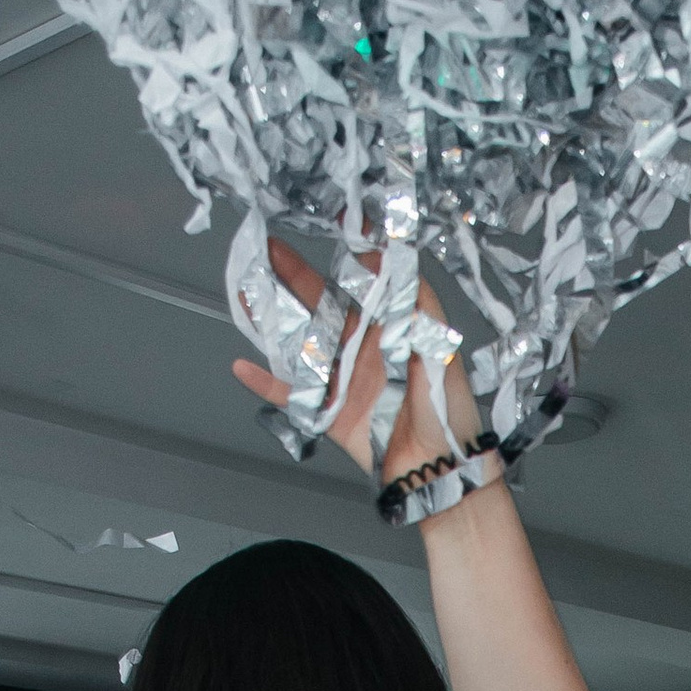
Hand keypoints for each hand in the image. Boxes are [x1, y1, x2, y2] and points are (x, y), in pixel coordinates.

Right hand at [231, 230, 473, 486]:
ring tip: (244, 291)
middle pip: (321, 304)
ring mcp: (343, 379)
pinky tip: (241, 366)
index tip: (334, 220)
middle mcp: (363, 348)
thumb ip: (418, 306)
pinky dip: (266, 383)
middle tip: (266, 246)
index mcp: (391, 328)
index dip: (350, 252)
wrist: (441, 469)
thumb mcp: (441, 349)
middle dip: (293, 275)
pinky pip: (292, 395)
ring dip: (270, 318)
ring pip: (300, 342)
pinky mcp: (330, 413)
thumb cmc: (450, 409)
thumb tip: (394, 261)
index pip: (364, 282)